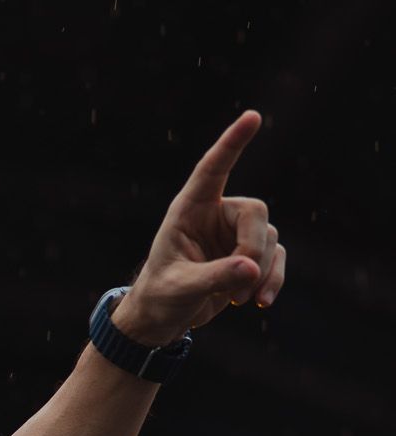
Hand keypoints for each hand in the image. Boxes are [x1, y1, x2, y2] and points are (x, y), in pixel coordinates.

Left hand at [115, 109, 285, 343]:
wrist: (161, 319)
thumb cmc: (160, 296)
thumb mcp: (180, 288)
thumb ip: (214, 277)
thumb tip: (252, 268)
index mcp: (189, 209)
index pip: (213, 168)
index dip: (232, 143)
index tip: (253, 117)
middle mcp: (215, 214)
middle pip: (255, 211)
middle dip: (253, 248)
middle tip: (241, 283)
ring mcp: (234, 233)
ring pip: (269, 236)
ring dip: (262, 271)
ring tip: (239, 300)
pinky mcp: (249, 255)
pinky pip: (276, 257)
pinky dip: (273, 279)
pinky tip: (261, 301)